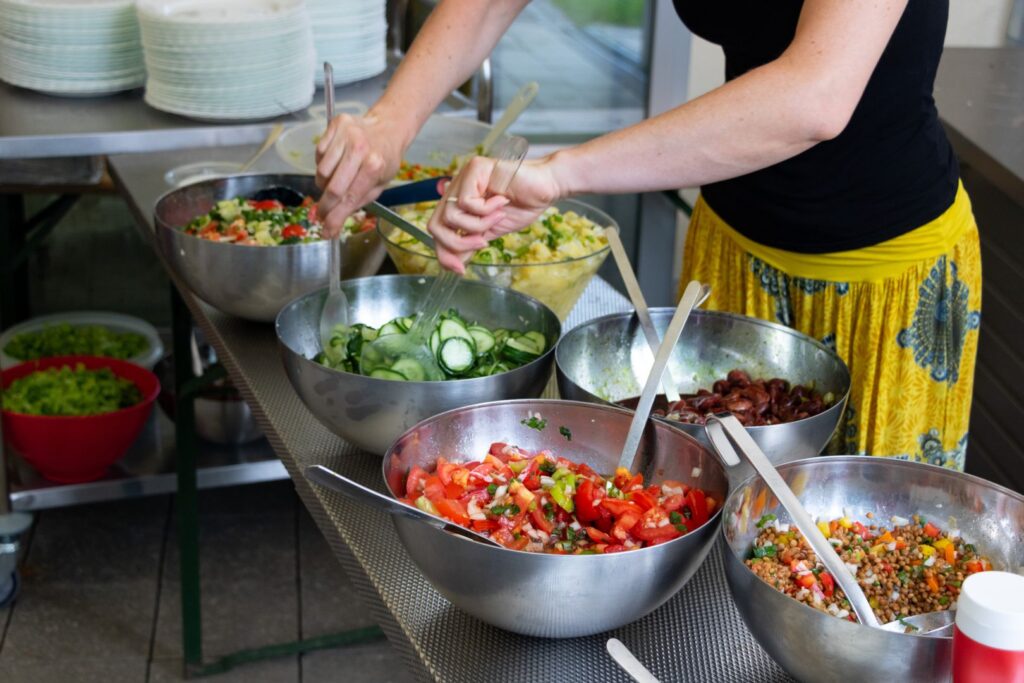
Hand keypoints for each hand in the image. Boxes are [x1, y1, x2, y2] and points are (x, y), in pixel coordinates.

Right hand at [315, 111, 407, 237]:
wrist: (388, 127)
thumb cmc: (385, 159)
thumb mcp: (379, 185)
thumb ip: (357, 203)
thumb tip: (333, 224)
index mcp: (374, 165)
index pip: (348, 198)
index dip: (335, 217)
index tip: (326, 230)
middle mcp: (359, 148)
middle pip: (332, 187)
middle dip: (325, 206)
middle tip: (323, 213)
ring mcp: (346, 134)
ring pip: (321, 171)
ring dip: (324, 183)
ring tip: (336, 180)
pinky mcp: (336, 125)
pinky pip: (319, 153)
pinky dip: (323, 163)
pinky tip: (335, 162)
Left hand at [427, 155, 562, 272]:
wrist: (546, 188)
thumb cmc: (523, 205)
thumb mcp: (492, 231)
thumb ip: (471, 243)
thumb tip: (455, 264)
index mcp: (457, 202)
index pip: (438, 230)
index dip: (444, 253)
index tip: (460, 269)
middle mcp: (456, 188)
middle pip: (435, 224)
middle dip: (456, 243)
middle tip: (482, 243)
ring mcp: (463, 177)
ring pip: (450, 215)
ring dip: (477, 224)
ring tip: (497, 217)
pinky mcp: (474, 168)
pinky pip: (466, 201)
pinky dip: (485, 210)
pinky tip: (501, 202)